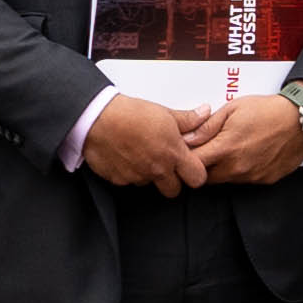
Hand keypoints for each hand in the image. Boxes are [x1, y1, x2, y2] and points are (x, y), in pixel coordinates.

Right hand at [77, 89, 207, 196]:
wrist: (97, 118)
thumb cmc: (130, 114)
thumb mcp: (164, 113)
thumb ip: (188, 120)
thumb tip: (204, 114)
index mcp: (173, 154)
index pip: (197, 178)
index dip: (195, 173)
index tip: (190, 166)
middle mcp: (157, 169)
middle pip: (174, 190)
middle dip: (172, 181)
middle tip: (165, 163)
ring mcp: (137, 176)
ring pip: (149, 184)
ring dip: (149, 175)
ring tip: (142, 154)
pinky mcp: (119, 180)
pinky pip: (129, 182)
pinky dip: (129, 173)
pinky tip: (126, 156)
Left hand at [187, 93, 302, 188]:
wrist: (300, 119)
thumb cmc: (268, 110)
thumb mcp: (232, 109)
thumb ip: (207, 127)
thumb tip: (188, 138)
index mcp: (226, 148)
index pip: (193, 164)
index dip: (187, 158)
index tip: (188, 152)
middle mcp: (237, 167)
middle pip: (207, 177)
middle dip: (204, 166)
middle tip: (211, 150)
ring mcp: (252, 176)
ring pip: (226, 179)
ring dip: (224, 168)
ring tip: (236, 148)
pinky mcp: (265, 180)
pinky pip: (246, 180)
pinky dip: (243, 170)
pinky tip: (250, 154)